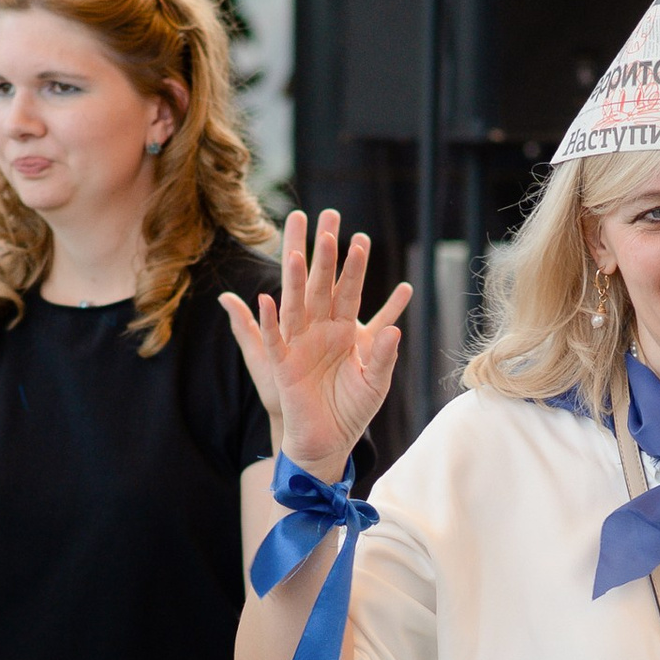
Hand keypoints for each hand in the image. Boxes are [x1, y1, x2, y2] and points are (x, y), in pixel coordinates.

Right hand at [219, 211, 411, 478]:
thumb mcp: (374, 382)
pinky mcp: (284, 365)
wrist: (330, 440)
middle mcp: (320, 329)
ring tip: (298, 253)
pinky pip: (275, 340)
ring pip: (297, 304)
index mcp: (344, 329)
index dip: (354, 265)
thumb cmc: (353, 409)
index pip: (350, 289)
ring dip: (296, 279)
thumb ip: (382, 355)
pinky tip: (266, 299)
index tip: (361, 238)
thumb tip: (394, 330)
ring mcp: (299, 344)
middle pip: (321, 284)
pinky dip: (270, 321)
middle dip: (324, 254)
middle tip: (327, 219)